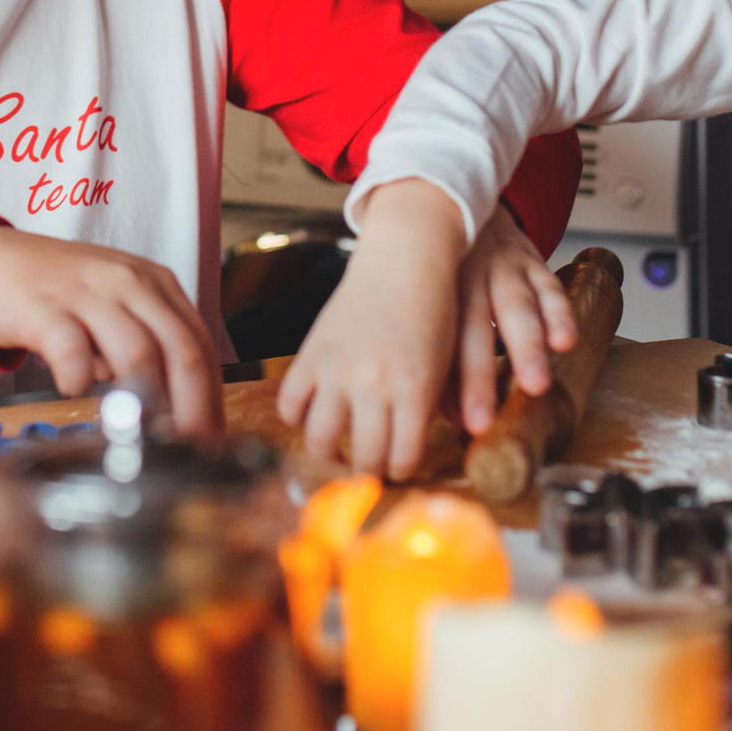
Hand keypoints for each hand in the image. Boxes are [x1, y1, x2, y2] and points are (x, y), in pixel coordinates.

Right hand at [0, 225, 220, 435]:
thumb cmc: (60, 294)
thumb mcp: (116, 307)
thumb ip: (147, 347)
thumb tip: (175, 411)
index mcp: (155, 284)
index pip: (200, 342)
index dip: (212, 395)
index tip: (211, 435)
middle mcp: (129, 282)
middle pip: (181, 349)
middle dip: (193, 407)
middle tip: (190, 448)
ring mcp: (87, 292)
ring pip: (137, 351)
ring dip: (146, 402)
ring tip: (142, 435)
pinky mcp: (43, 306)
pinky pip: (72, 347)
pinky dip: (79, 377)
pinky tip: (73, 389)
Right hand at [277, 178, 464, 478]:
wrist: (404, 260)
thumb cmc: (433, 312)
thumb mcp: (440, 366)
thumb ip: (426, 411)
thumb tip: (407, 456)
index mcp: (414, 390)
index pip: (402, 459)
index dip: (401, 470)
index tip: (398, 466)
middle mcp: (374, 384)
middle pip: (365, 458)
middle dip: (369, 470)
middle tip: (369, 465)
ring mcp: (338, 369)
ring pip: (320, 440)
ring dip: (330, 455)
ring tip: (338, 450)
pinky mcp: (312, 353)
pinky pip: (291, 404)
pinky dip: (296, 418)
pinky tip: (312, 416)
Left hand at [455, 201, 575, 432]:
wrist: (461, 203)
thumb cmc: (444, 269)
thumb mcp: (432, 302)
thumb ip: (439, 356)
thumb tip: (447, 416)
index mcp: (432, 290)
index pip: (436, 344)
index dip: (445, 387)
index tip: (456, 424)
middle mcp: (466, 278)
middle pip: (471, 329)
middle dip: (479, 376)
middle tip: (484, 418)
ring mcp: (502, 269)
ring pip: (515, 307)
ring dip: (526, 347)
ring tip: (536, 384)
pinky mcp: (534, 262)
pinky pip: (549, 286)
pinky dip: (560, 313)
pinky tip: (566, 341)